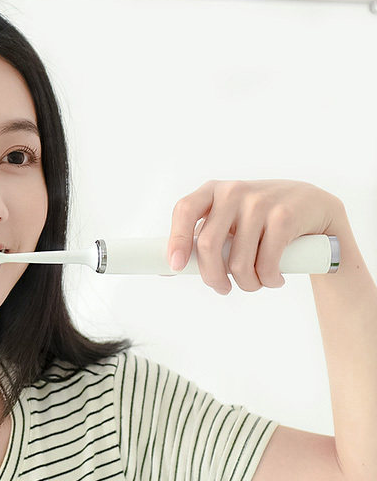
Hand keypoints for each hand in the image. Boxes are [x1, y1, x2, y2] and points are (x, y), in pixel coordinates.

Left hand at [167, 179, 345, 293]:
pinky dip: (268, 280)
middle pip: (208, 245)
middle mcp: (233, 191)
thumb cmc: (260, 221)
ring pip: (238, 261)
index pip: (184, 210)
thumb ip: (201, 240)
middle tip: (222, 289)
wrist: (313, 208)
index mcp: (212, 191)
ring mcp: (259, 201)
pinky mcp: (284, 216)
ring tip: (254, 283)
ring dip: (246, 284)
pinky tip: (274, 278)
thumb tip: (168, 268)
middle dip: (212, 277)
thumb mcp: (228, 222)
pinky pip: (266, 263)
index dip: (176, 240)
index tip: (175, 267)